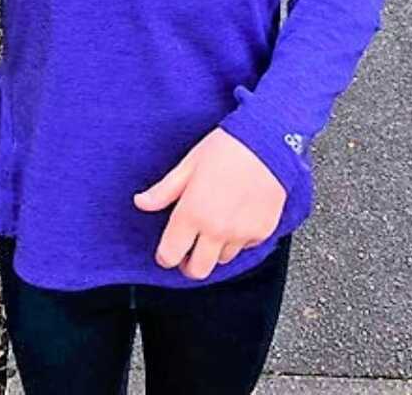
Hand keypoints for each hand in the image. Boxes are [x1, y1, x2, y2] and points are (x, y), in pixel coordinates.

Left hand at [132, 128, 286, 280]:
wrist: (268, 141)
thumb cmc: (228, 147)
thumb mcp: (189, 164)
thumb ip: (164, 190)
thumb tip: (142, 202)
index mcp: (193, 212)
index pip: (170, 254)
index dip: (165, 255)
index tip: (166, 250)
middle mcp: (217, 229)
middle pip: (197, 270)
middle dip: (188, 263)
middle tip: (187, 248)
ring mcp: (241, 234)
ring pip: (221, 260)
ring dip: (214, 250)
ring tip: (214, 225)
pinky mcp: (262, 232)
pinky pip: (245, 248)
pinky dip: (237, 239)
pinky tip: (235, 217)